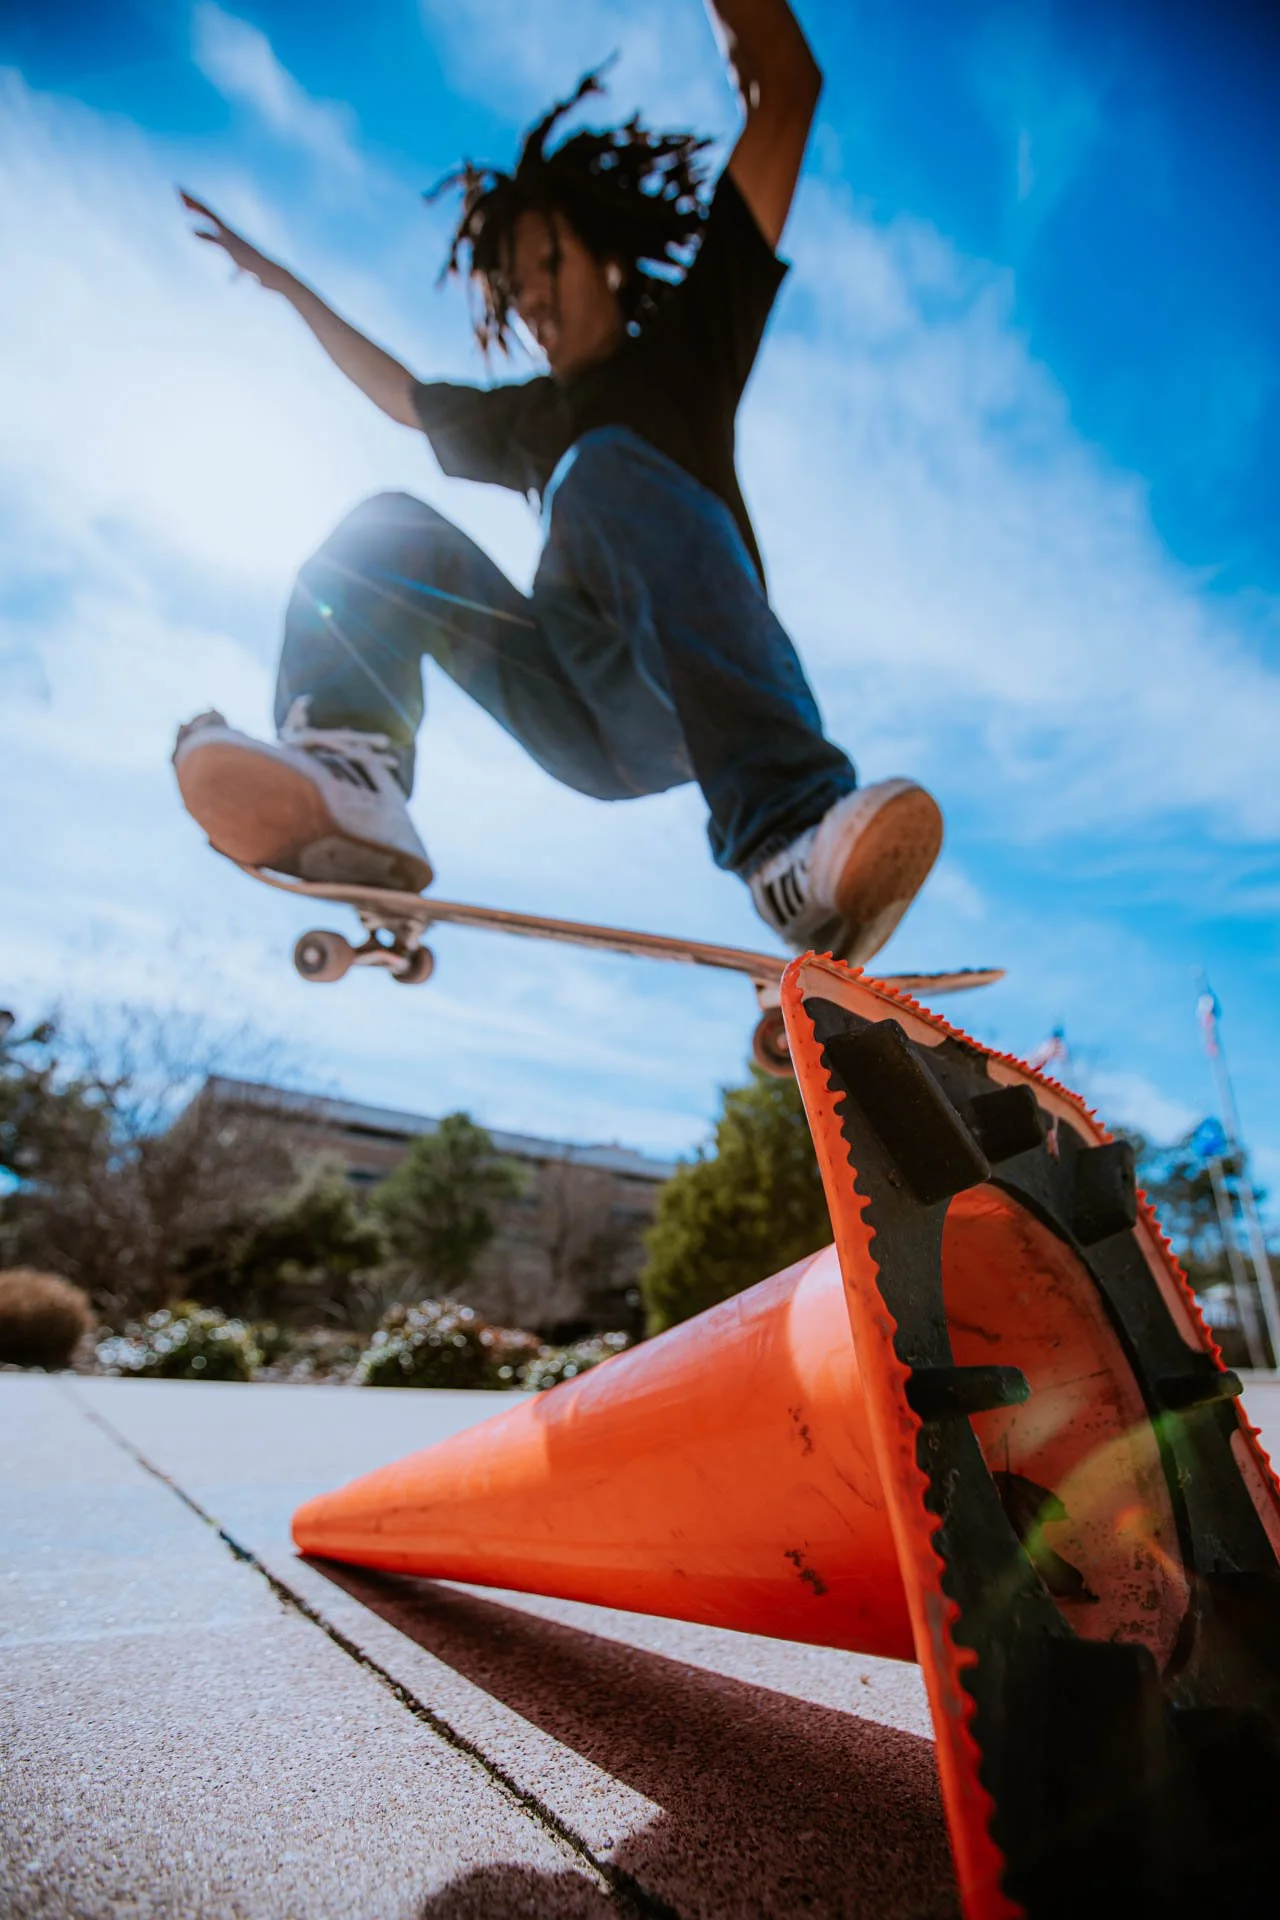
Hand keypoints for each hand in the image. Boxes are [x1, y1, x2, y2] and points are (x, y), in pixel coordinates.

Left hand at [177, 189, 292, 293]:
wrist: (272, 274)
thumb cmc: (258, 272)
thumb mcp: (243, 272)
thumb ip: (235, 275)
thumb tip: (229, 282)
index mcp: (231, 234)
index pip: (211, 216)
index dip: (198, 206)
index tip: (185, 196)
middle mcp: (230, 232)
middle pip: (208, 212)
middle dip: (194, 202)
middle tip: (177, 189)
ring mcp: (231, 238)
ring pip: (211, 219)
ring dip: (197, 209)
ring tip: (181, 200)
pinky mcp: (232, 249)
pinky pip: (215, 239)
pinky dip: (204, 235)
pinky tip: (191, 232)